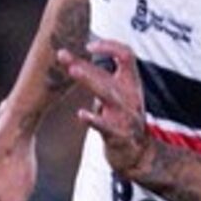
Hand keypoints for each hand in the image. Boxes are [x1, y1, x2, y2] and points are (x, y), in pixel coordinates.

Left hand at [61, 39, 151, 177]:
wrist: (137, 154)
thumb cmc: (122, 119)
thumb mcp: (118, 94)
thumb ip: (100, 78)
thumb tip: (74, 61)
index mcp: (131, 83)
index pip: (126, 55)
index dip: (109, 46)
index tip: (89, 45)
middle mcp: (130, 96)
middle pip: (107, 74)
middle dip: (84, 64)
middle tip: (63, 55)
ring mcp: (125, 116)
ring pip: (107, 94)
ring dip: (90, 80)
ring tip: (74, 70)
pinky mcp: (118, 135)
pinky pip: (105, 126)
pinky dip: (93, 120)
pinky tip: (81, 114)